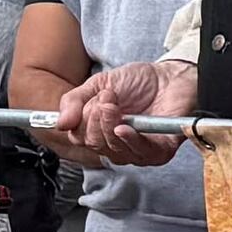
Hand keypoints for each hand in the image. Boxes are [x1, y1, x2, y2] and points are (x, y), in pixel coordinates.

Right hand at [47, 58, 197, 167]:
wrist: (171, 76)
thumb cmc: (138, 81)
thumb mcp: (98, 84)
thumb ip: (75, 101)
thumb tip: (60, 124)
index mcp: (100, 130)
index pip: (79, 138)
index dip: (81, 121)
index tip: (94, 100)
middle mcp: (117, 144)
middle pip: (95, 144)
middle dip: (96, 120)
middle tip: (107, 100)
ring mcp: (138, 150)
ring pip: (115, 151)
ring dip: (109, 127)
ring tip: (114, 106)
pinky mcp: (161, 151)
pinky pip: (142, 154)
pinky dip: (130, 141)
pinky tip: (124, 128)